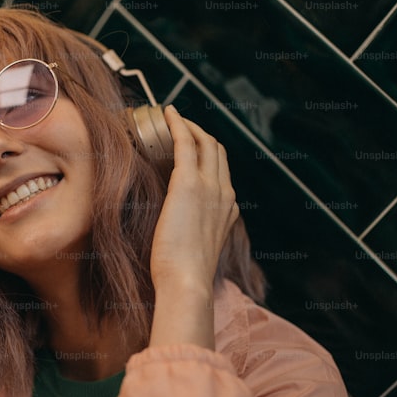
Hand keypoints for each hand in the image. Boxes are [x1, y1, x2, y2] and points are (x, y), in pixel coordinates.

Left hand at [147, 106, 238, 348]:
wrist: (187, 282)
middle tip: (179, 126)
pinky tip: (167, 114)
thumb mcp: (196, 251)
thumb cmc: (183, 275)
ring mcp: (210, 187)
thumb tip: (177, 232)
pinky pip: (186, 142)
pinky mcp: (188, 183)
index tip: (190, 147)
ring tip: (171, 117)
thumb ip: (194, 235)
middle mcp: (225, 194)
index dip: (208, 155)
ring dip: (189, 126)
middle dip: (200, 134)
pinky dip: (178, 124)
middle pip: (217, 151)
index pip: (222, 172)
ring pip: (205, 142)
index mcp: (229, 210)